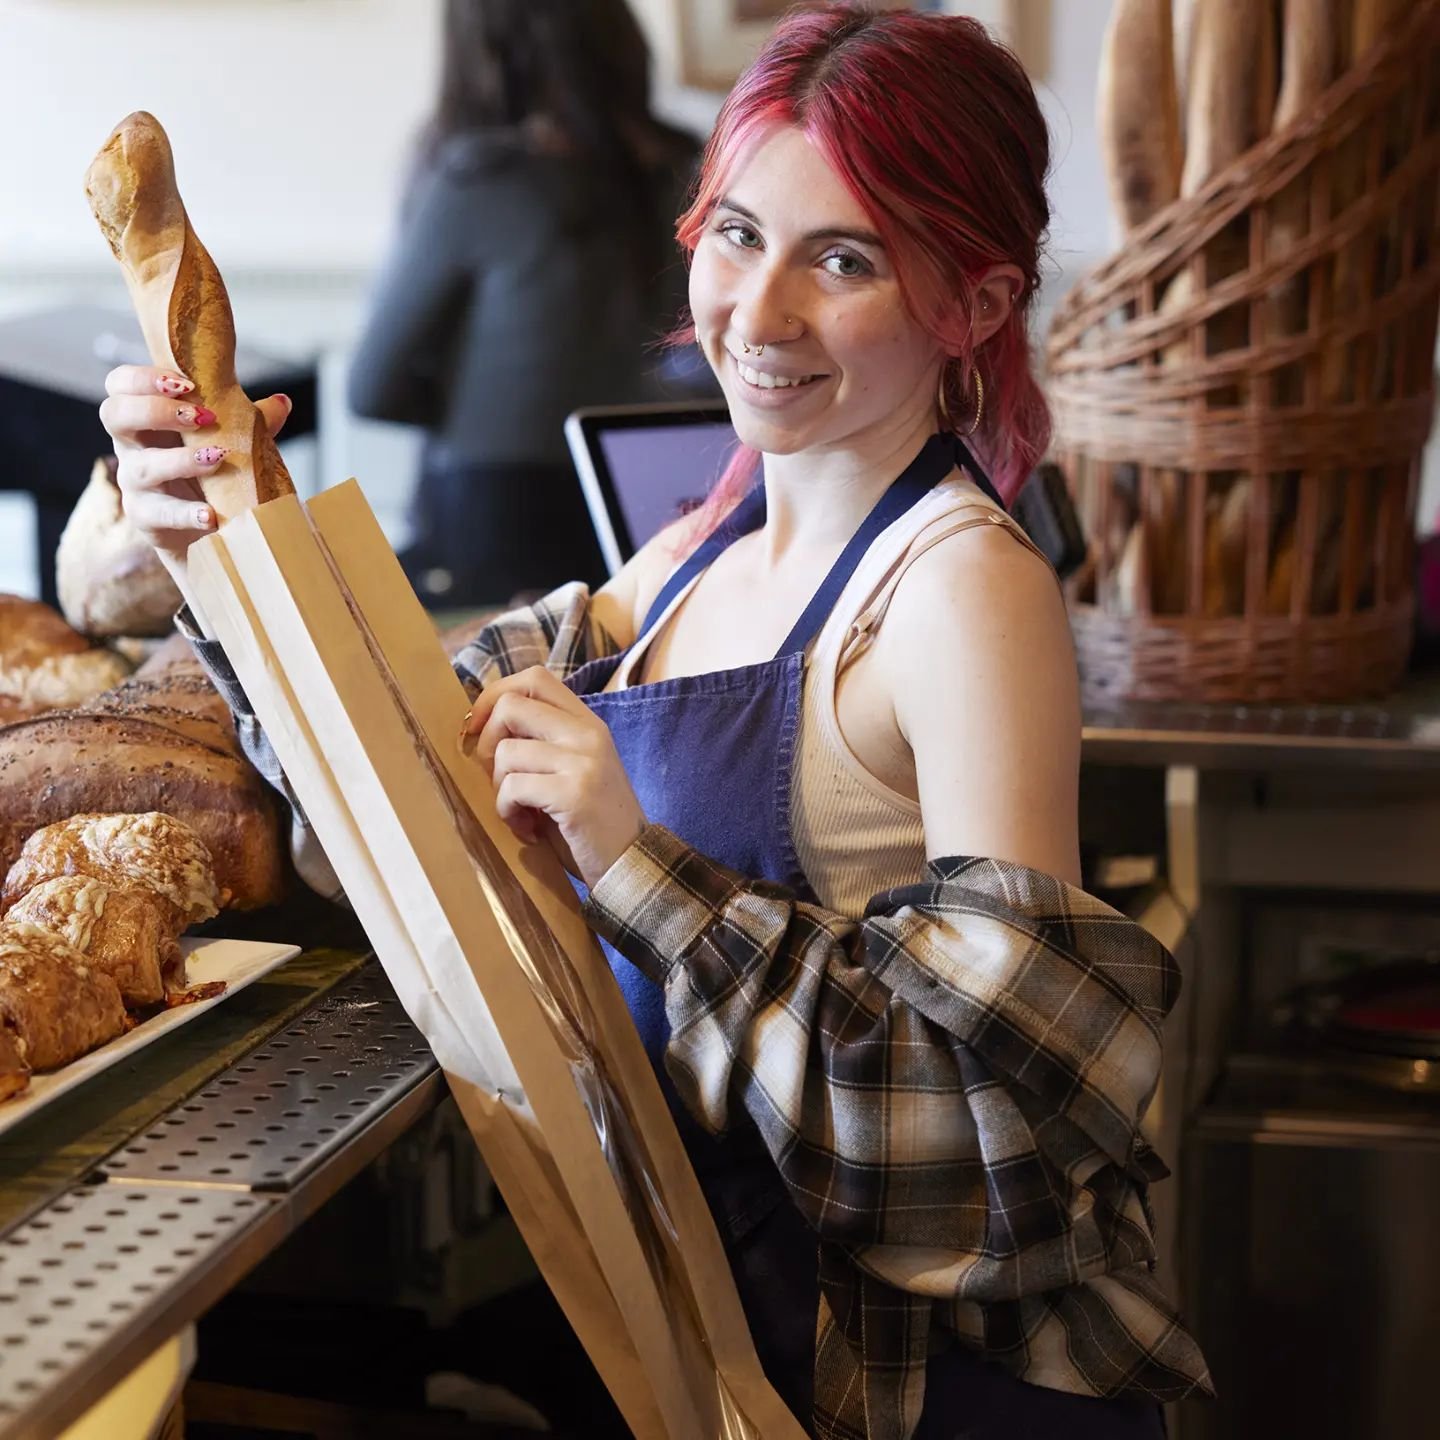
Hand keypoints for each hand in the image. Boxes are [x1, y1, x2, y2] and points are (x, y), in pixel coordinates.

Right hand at [98, 364, 290, 570]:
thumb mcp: (231, 444)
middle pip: (115, 415)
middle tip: (199, 417)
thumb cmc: (212, 479)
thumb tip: (282, 402)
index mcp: (147, 421)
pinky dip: (185, 513)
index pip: (120, 386)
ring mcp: (135, 485)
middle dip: (155, 410)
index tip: (185, 384)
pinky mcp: (146, 520)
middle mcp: (132, 449)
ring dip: (179, 460)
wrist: (207, 535)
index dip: (142, 379)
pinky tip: (209, 514)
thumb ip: (252, 422)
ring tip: (217, 458)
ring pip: (140, 467)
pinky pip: (158, 514)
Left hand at [461, 666, 645, 888]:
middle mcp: (588, 734)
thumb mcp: (571, 769)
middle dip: (487, 742)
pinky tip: (527, 829)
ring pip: (506, 751)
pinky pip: (512, 787)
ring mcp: (583, 761)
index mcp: (587, 723)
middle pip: (512, 705)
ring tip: (520, 812)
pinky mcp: (574, 793)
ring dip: (499, 788)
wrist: (630, 865)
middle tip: (498, 777)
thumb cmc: (591, 823)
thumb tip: (479, 726)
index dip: (496, 696)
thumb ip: (540, 742)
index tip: (480, 728)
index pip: (535, 678)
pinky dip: (507, 811)